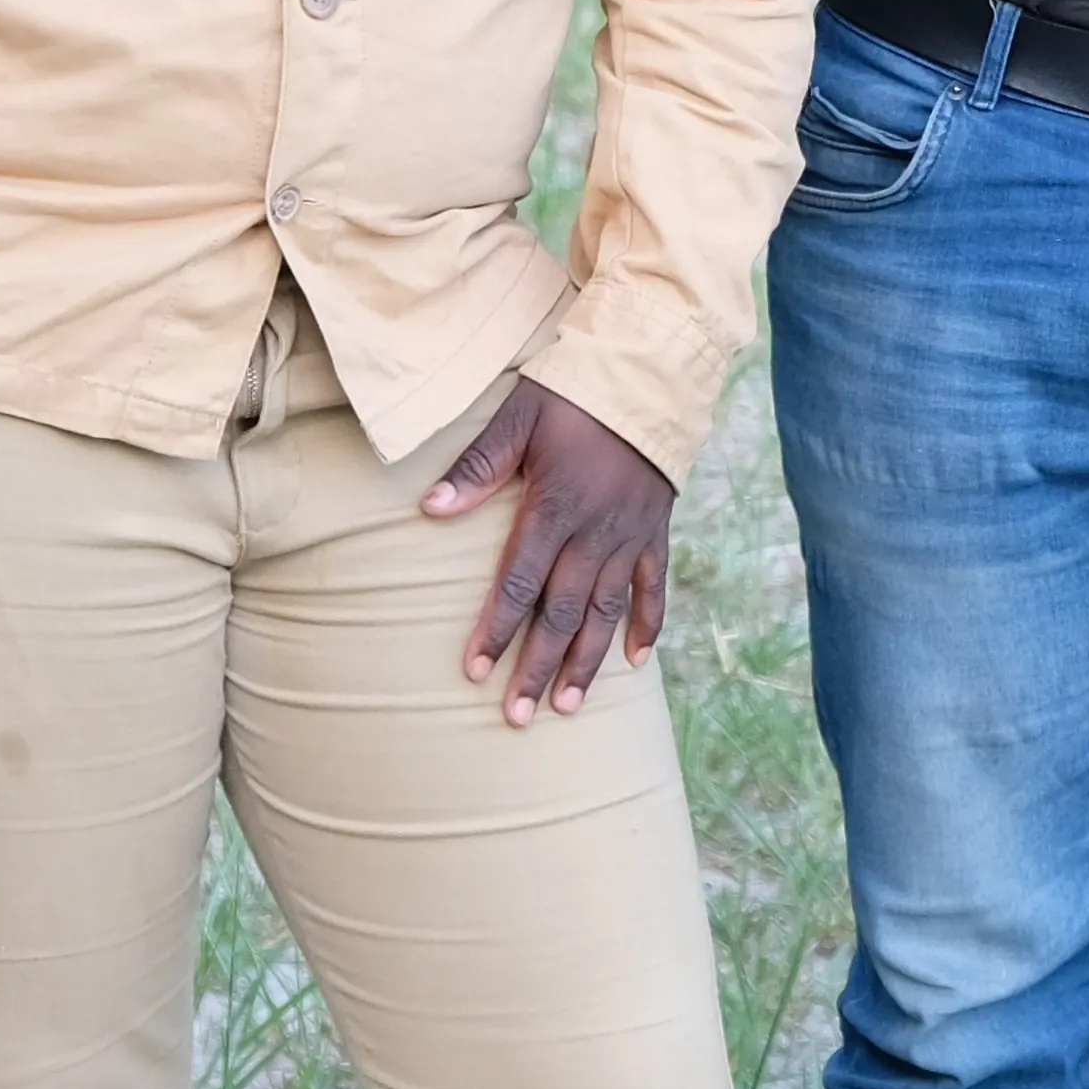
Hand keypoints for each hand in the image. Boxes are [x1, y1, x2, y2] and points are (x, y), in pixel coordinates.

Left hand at [424, 380, 674, 722]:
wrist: (650, 373)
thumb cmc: (574, 393)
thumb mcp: (518, 419)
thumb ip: (478, 467)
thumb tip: (430, 508)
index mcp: (554, 508)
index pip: (519, 582)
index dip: (497, 629)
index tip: (477, 671)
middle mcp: (594, 533)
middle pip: (562, 612)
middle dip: (539, 666)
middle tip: (518, 716)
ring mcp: (630, 536)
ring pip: (606, 611)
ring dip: (587, 662)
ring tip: (568, 706)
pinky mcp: (657, 531)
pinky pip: (654, 587)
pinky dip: (648, 624)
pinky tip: (635, 661)